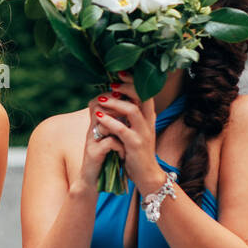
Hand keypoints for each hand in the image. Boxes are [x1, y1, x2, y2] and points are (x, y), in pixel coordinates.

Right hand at [76, 93, 125, 189]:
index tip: (128, 102)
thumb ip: (116, 124)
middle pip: (99, 107)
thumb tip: (131, 108)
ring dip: (120, 130)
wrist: (92, 180)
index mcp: (96, 124)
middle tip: (130, 118)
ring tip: (126, 140)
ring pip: (106, 123)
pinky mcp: (93, 153)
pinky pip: (110, 142)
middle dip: (118, 110)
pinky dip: (120, 147)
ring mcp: (91, 140)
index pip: (98, 100)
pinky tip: (123, 154)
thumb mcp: (110, 139)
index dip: (112, 98)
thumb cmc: (105, 159)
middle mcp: (91, 129)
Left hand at [92, 74, 164, 193]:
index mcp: (148, 117)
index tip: (120, 73)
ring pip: (132, 111)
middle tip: (112, 81)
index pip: (145, 93)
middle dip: (128, 86)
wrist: (145, 174)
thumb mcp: (133, 130)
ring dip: (115, 102)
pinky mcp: (135, 145)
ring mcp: (143, 133)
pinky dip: (110, 121)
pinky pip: (122, 129)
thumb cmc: (135, 150)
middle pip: (143, 97)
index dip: (134, 82)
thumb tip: (113, 98)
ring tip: (101, 99)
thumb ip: (127, 116)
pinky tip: (98, 117)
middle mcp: (148, 122)